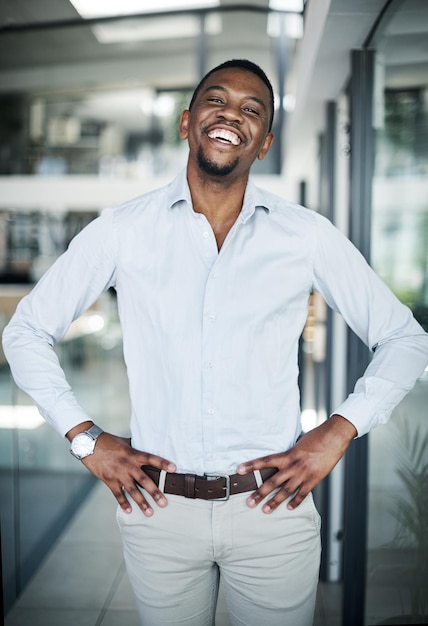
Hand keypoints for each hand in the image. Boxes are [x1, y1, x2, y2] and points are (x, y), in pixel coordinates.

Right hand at [82, 432, 175, 515]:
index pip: (151, 458)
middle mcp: (127, 465)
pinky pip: (117, 494)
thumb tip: (147, 447)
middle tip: (164, 503)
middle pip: (144, 480)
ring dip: (141, 502)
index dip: (162, 463)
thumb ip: (136, 448)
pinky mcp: (109, 480)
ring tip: (150, 513)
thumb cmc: (109, 441)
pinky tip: (129, 511)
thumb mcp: (125, 442)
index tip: (174, 469)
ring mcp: (118, 474)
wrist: (89, 444)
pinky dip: (123, 503)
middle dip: (155, 492)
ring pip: (132, 490)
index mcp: (133, 454)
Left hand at [236, 414, 356, 512]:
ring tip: (265, 510)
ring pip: (285, 491)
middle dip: (260, 493)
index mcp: (287, 454)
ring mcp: (303, 474)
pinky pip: (302, 494)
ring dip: (274, 502)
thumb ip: (289, 453)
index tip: (239, 470)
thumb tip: (283, 459)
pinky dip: (296, 502)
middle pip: (272, 482)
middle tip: (249, 503)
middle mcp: (293, 466)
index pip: (265, 461)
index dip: (251, 465)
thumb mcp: (298, 443)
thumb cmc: (316, 436)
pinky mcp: (314, 479)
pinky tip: (289, 508)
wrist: (334, 437)